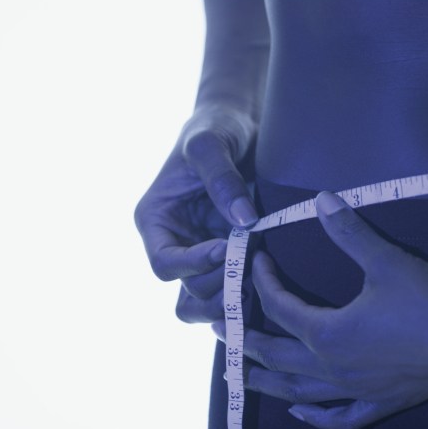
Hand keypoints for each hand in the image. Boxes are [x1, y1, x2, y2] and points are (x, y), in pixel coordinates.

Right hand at [135, 108, 258, 322]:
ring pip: (209, 302)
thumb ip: (222, 178)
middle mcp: (176, 243)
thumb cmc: (216, 127)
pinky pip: (234, 290)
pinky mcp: (230, 256)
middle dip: (222, 282)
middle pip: (190, 291)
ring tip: (262, 273)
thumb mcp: (211, 143)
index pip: (164, 264)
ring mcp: (203, 253)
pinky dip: (250, 294)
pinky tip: (270, 280)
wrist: (240, 126)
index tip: (227, 247)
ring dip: (235, 296)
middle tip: (253, 260)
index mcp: (156, 221)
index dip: (194, 265)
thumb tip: (242, 220)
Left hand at [215, 191, 427, 428]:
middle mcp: (332, 366)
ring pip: (298, 393)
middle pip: (275, 355)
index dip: (262, 284)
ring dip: (266, 381)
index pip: (279, 307)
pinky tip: (299, 413)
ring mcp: (354, 389)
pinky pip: (341, 417)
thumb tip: (321, 197)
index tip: (255, 265)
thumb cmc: (425, 297)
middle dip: (244, 339)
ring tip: (239, 375)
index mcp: (326, 332)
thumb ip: (347, 229)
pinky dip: (317, 418)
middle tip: (218, 329)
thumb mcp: (382, 259)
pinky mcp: (380, 403)